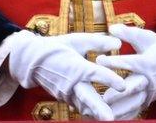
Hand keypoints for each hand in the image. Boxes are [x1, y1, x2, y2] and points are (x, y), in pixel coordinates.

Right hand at [6, 31, 124, 120]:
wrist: (32, 61)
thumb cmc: (57, 48)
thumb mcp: (77, 40)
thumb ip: (98, 42)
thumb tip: (119, 43)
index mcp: (75, 66)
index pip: (94, 73)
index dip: (109, 79)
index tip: (122, 86)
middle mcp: (71, 83)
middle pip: (87, 98)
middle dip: (99, 109)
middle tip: (110, 119)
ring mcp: (67, 94)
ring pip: (85, 107)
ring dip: (97, 114)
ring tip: (114, 119)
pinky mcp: (66, 100)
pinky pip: (81, 108)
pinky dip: (92, 112)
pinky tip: (104, 116)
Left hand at [96, 25, 155, 112]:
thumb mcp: (146, 37)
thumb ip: (128, 33)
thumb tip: (111, 28)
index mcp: (147, 62)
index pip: (129, 62)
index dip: (114, 61)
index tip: (99, 60)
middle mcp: (149, 79)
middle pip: (133, 88)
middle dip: (118, 94)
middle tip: (103, 98)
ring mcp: (150, 92)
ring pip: (134, 103)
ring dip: (120, 109)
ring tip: (104, 111)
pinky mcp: (148, 100)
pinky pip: (136, 110)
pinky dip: (125, 116)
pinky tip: (112, 119)